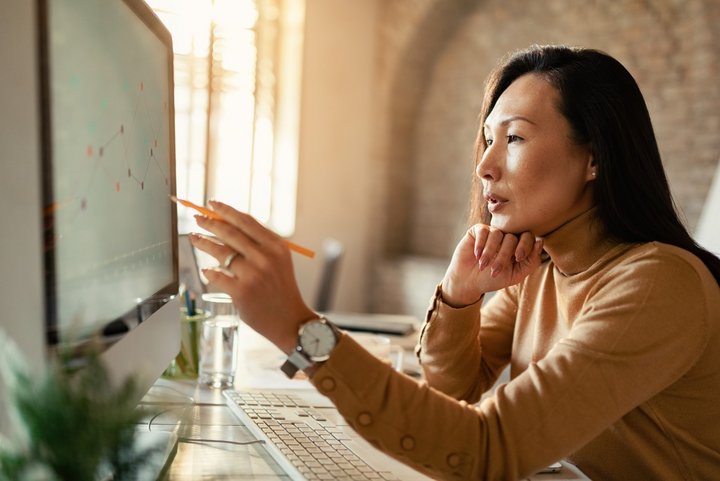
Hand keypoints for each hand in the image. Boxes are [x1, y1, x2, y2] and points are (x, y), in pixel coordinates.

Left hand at [189, 201, 315, 353]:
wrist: (290, 320)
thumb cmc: (281, 288)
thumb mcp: (279, 261)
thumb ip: (260, 244)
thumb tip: (228, 226)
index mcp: (276, 246)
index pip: (246, 222)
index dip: (226, 211)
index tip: (212, 204)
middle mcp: (265, 257)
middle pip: (231, 233)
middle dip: (210, 223)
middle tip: (197, 218)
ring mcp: (253, 275)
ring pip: (221, 253)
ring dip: (204, 243)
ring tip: (195, 239)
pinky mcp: (241, 292)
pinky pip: (218, 276)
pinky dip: (210, 273)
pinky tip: (207, 270)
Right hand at [441, 225, 543, 306]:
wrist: (468, 282)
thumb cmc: (492, 279)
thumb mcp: (515, 275)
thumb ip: (531, 261)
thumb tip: (540, 242)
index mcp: (518, 246)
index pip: (528, 237)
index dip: (525, 245)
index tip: (518, 258)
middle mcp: (506, 237)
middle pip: (512, 237)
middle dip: (504, 255)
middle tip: (494, 270)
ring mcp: (492, 232)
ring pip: (497, 234)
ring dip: (490, 252)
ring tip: (483, 265)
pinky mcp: (478, 231)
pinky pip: (483, 231)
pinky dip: (480, 244)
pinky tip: (476, 255)